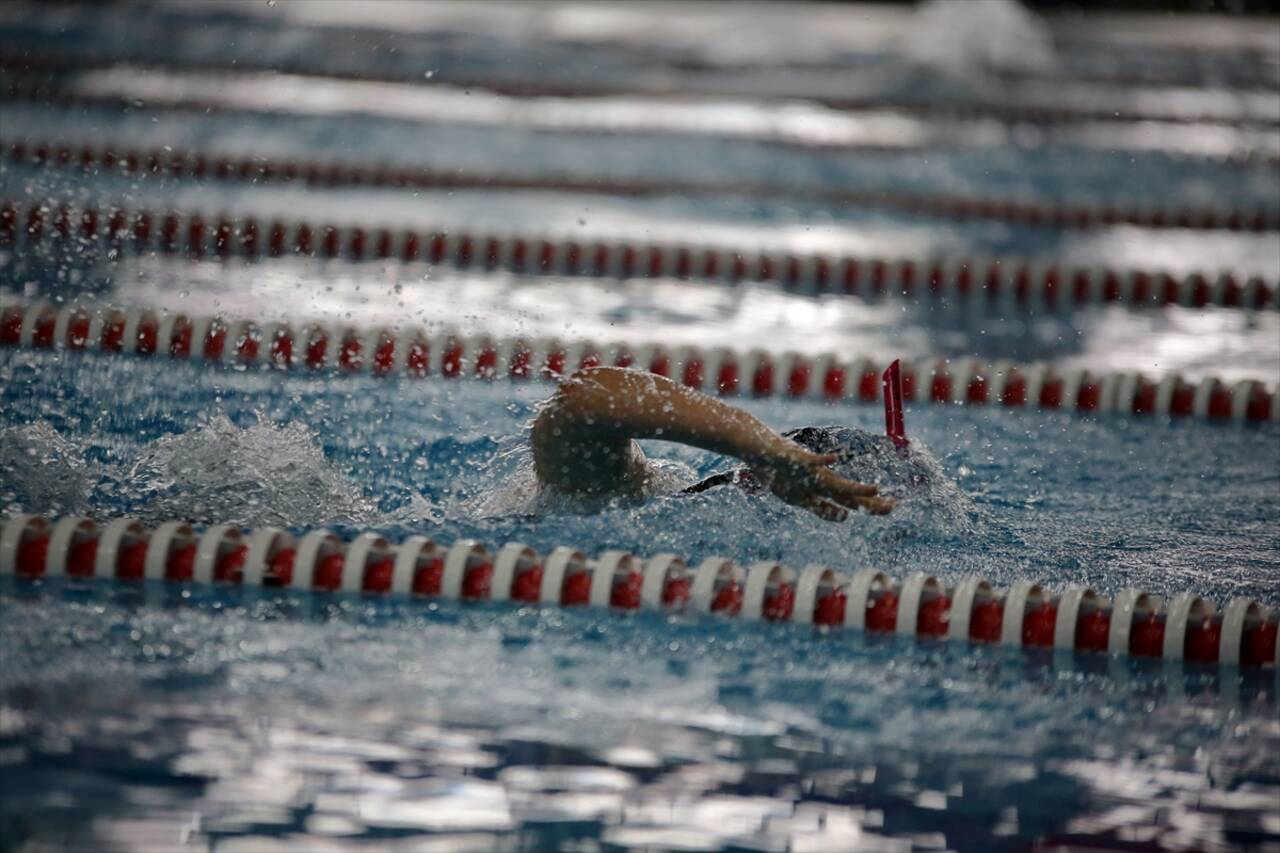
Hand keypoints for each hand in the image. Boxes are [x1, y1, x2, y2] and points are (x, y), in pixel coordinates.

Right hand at [749, 442, 894, 520]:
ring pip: (832, 482)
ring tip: (873, 490)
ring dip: (852, 488)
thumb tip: (844, 516)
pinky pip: (809, 461)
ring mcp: (808, 470)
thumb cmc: (779, 471)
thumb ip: (820, 507)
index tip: (893, 508)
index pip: (851, 500)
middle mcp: (819, 479)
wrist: (758, 447)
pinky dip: (821, 461)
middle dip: (869, 502)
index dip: (870, 506)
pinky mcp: (794, 457)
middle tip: (895, 506)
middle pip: (847, 494)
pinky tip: (834, 459)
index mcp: (822, 488)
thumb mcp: (798, 497)